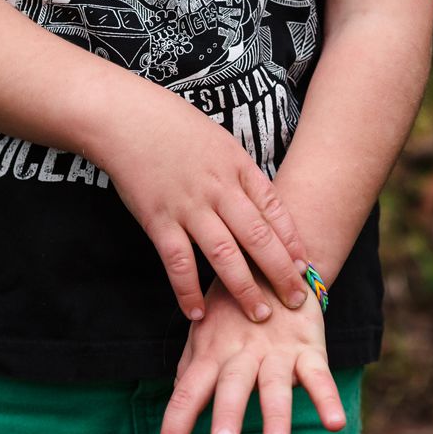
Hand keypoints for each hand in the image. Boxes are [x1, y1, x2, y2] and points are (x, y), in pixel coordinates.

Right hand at [95, 82, 312, 323]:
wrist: (126, 118)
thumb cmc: (174, 127)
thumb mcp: (220, 142)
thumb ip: (241, 175)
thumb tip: (263, 207)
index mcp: (238, 168)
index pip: (275, 210)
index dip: (293, 241)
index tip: (305, 266)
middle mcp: (219, 190)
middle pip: (259, 238)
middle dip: (282, 273)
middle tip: (298, 300)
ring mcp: (189, 207)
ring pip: (224, 256)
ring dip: (244, 289)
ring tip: (259, 315)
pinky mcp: (158, 220)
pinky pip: (178, 263)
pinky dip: (188, 291)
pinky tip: (198, 312)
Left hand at [153, 269, 346, 433]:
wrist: (272, 258)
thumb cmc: (232, 306)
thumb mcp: (205, 329)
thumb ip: (192, 364)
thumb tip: (177, 394)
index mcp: (210, 354)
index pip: (186, 395)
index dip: (175, 428)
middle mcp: (240, 353)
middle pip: (231, 385)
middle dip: (227, 413)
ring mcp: (276, 351)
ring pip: (274, 384)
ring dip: (276, 414)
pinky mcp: (308, 347)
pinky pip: (318, 375)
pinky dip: (326, 398)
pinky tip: (334, 424)